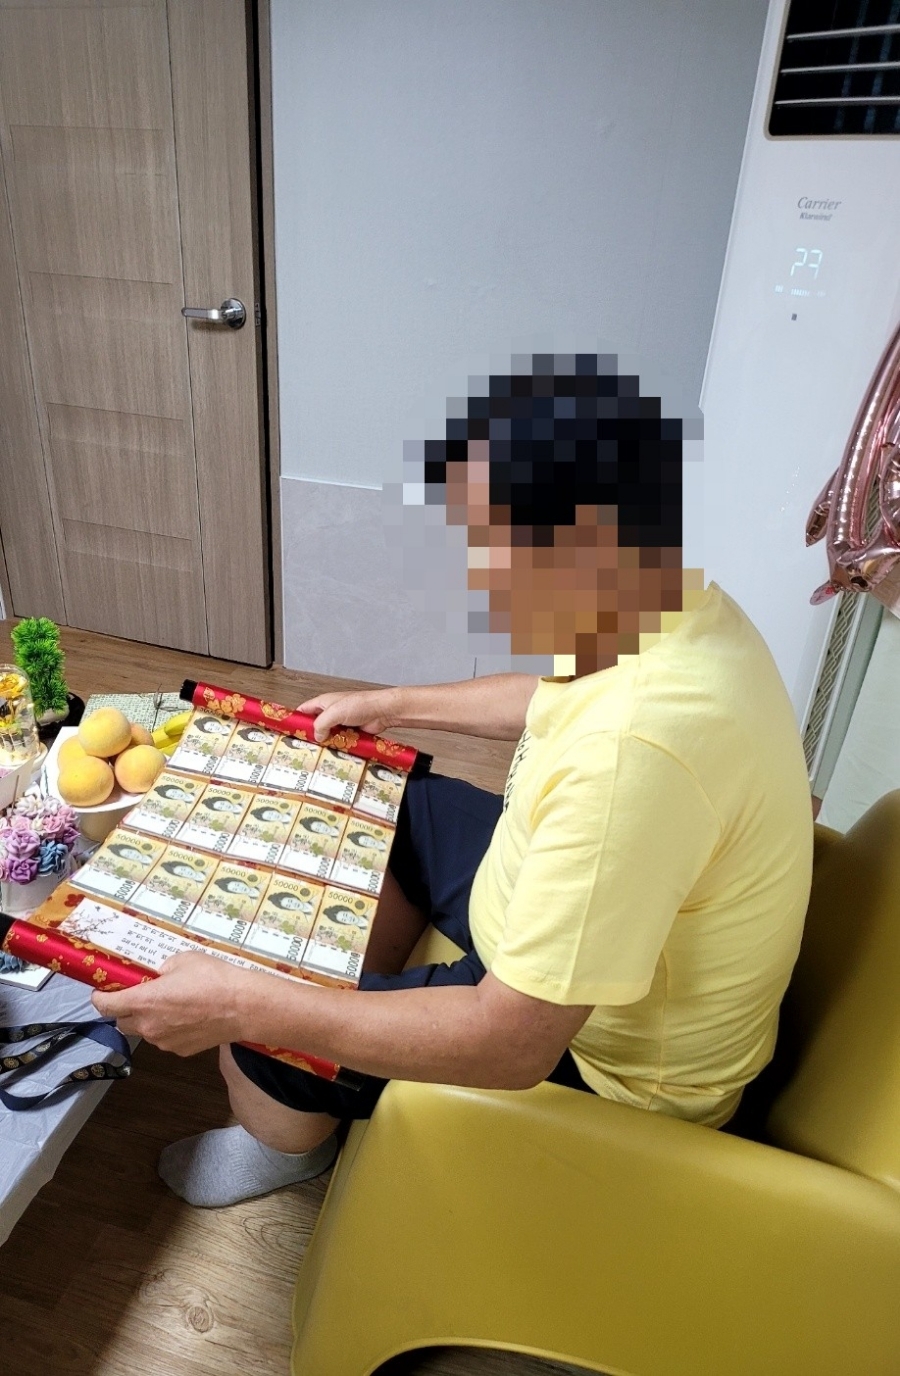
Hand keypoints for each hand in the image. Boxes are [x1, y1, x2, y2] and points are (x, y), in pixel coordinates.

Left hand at [91, 951, 259, 1055]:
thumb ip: (163, 968)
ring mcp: (164, 1042)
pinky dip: (168, 1030)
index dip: (99, 999)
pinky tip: (187, 1018)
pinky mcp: (180, 1051)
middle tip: (137, 997)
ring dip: (148, 1021)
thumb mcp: (183, 960)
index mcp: (143, 1001)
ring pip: (145, 1032)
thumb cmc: (213, 979)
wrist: (242, 1006)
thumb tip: (159, 974)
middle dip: (124, 1011)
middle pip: (121, 1023)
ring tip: (170, 1006)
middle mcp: (149, 1026)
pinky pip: (165, 1040)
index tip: (100, 992)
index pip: (106, 1006)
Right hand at [297, 687, 401, 742]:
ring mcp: (341, 722)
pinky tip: (337, 750)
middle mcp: (331, 712)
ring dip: (327, 742)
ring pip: (328, 735)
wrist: (381, 711)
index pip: (304, 710)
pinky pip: (340, 740)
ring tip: (322, 750)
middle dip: (312, 735)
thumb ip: (321, 724)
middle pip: (315, 725)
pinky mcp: (350, 731)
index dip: (296, 718)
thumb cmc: (360, 704)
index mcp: (324, 703)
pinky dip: (338, 745)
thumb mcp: (334, 712)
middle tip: (306, 745)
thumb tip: (316, 735)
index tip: (290, 729)